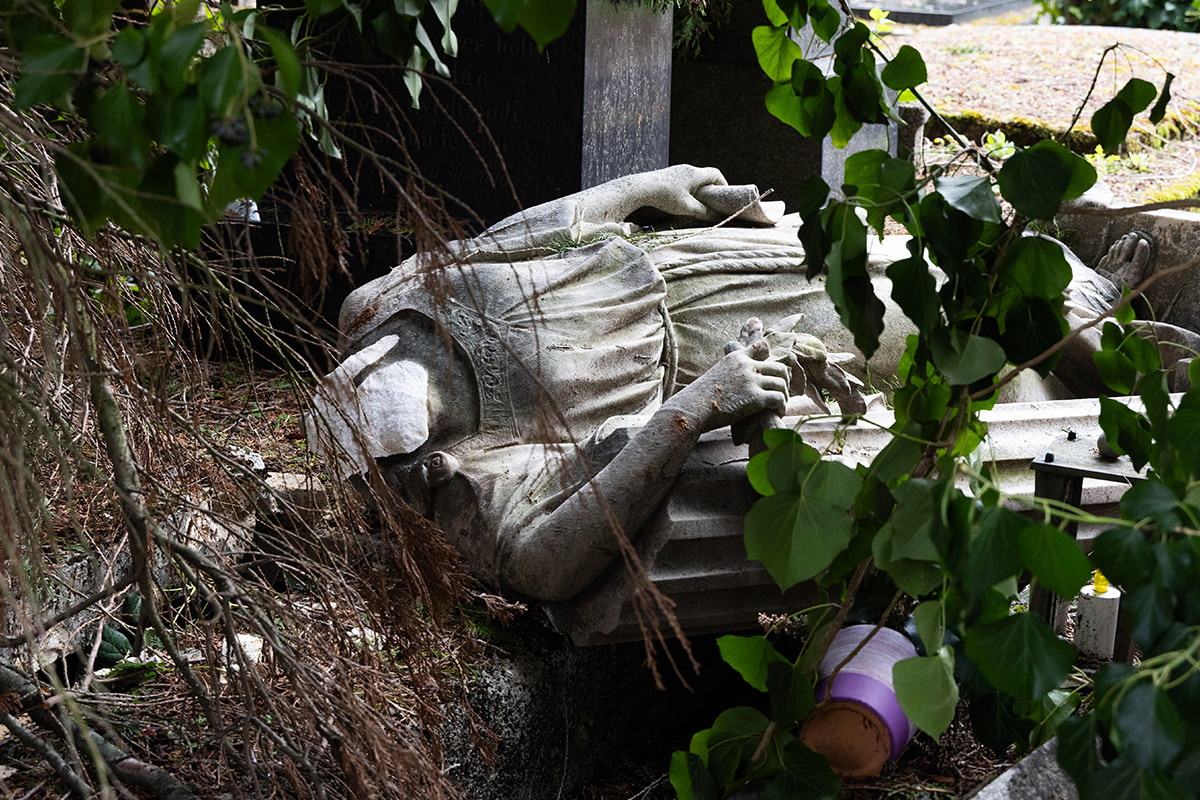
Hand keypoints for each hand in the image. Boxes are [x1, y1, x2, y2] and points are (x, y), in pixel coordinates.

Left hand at [575, 165, 727, 223]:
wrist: (640, 188)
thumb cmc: (664, 197)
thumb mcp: (686, 208)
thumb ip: (703, 212)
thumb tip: (717, 217)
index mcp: (695, 174)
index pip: (716, 174)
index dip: (723, 185)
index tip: (724, 197)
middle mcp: (686, 169)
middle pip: (705, 175)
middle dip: (711, 188)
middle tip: (713, 202)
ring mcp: (676, 171)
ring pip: (693, 178)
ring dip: (699, 189)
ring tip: (699, 203)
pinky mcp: (667, 176)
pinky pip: (683, 180)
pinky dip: (688, 189)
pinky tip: (683, 200)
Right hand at [667, 339, 788, 431]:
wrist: (692, 408)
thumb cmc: (701, 397)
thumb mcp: (717, 374)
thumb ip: (732, 372)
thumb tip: (740, 382)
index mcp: (736, 357)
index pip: (762, 347)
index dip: (771, 359)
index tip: (775, 373)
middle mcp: (746, 365)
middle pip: (779, 367)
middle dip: (784, 381)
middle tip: (782, 393)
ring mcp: (751, 380)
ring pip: (782, 383)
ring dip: (784, 396)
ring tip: (780, 406)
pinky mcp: (755, 398)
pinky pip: (779, 398)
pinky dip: (781, 407)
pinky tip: (777, 413)